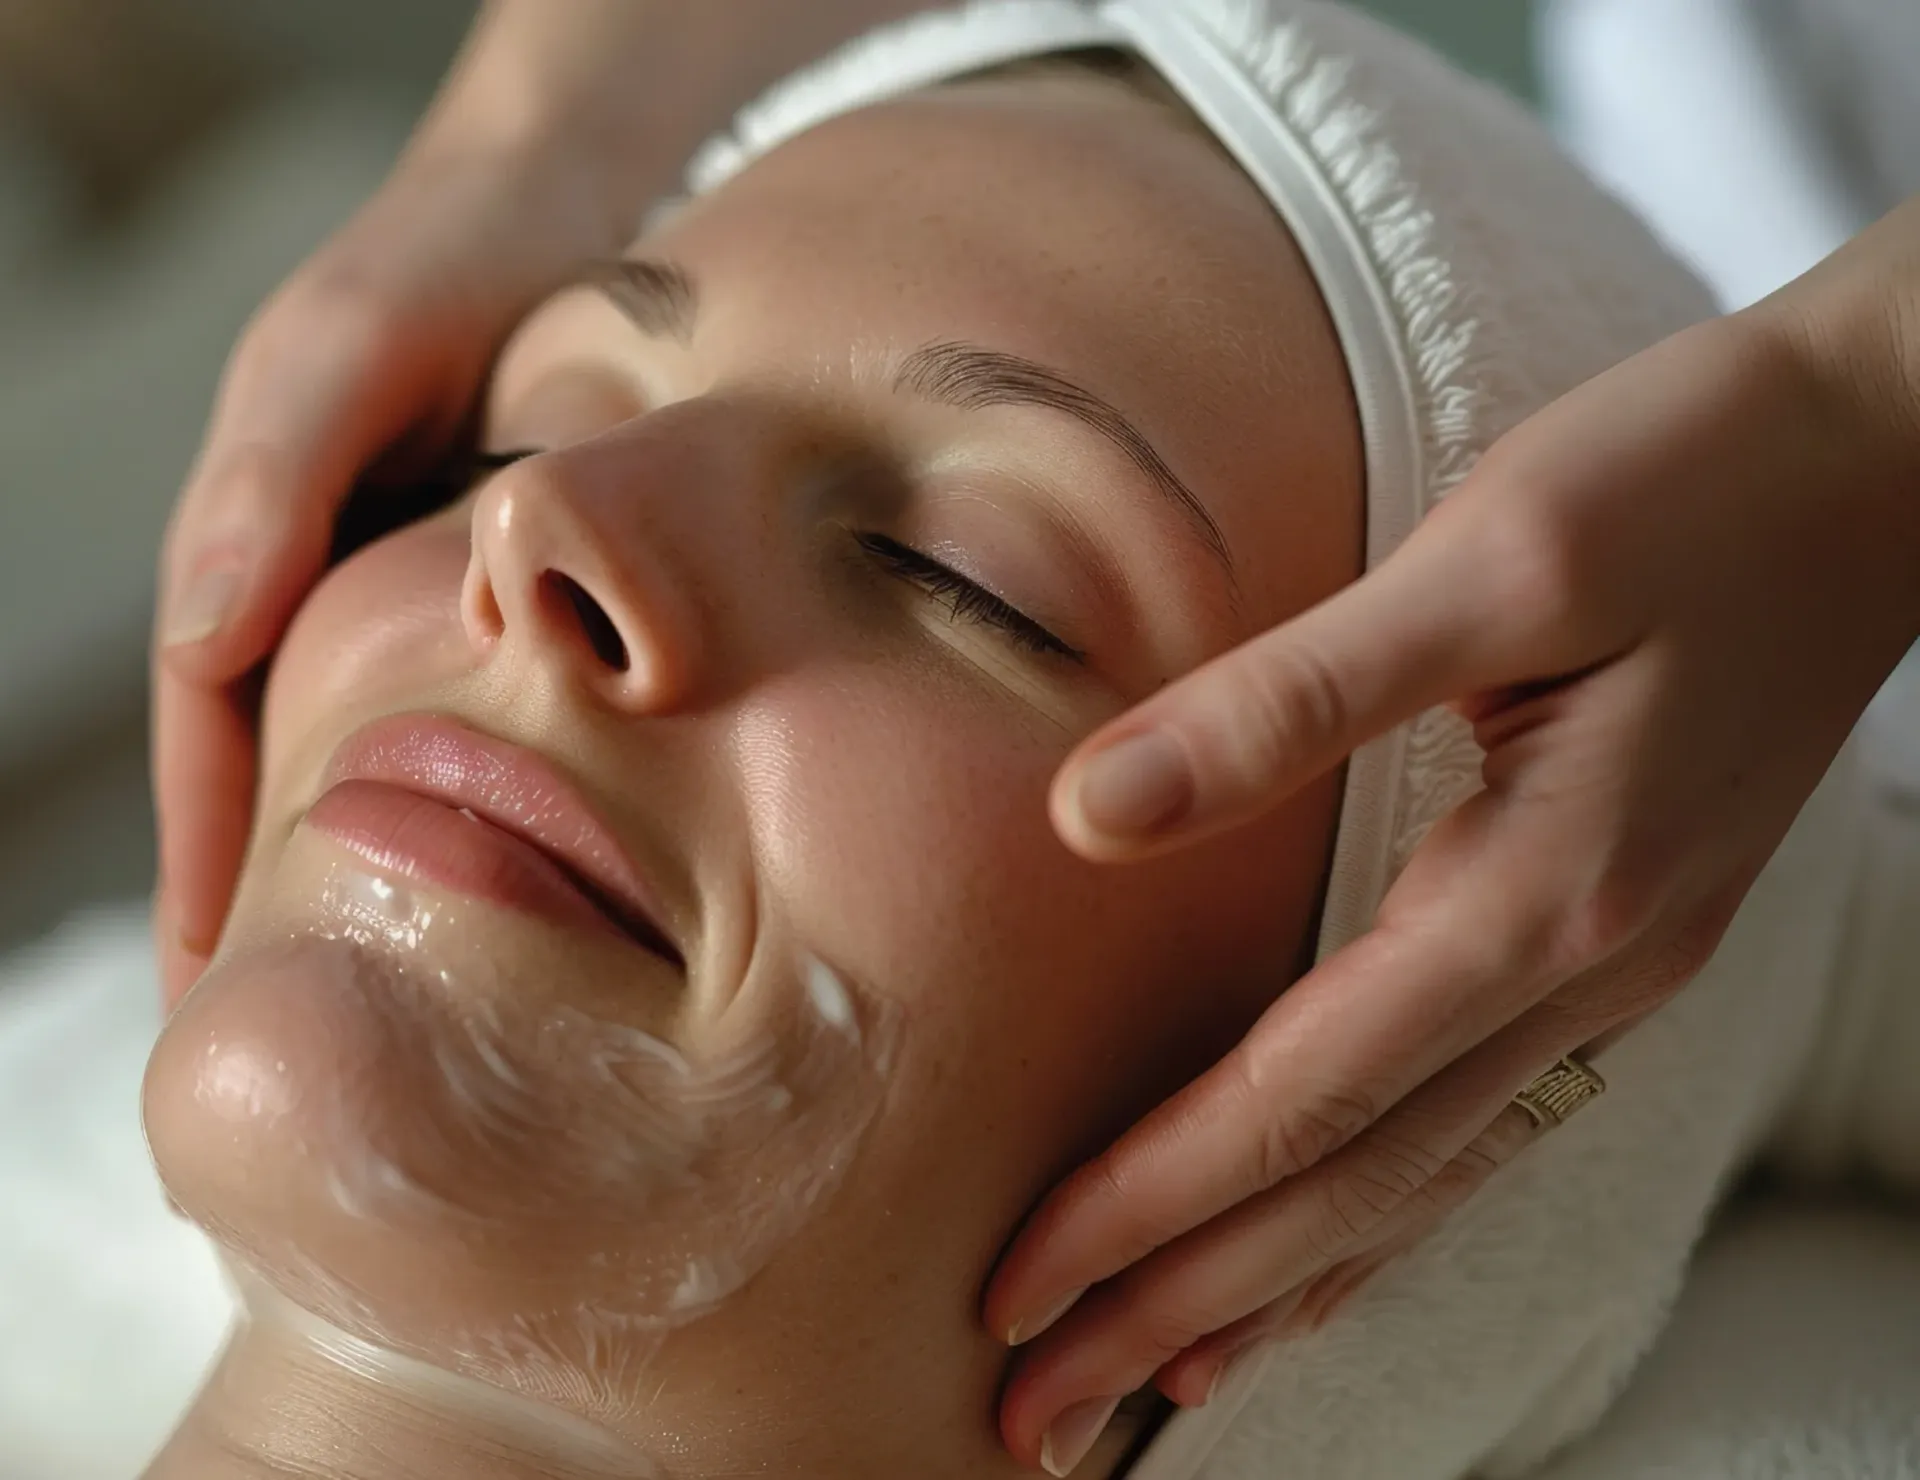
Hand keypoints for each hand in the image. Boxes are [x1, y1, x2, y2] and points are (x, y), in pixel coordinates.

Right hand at [149, 0, 943, 1009]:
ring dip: (370, 879)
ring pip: (373, 768)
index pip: (211, 745)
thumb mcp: (346, 354)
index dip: (205, 869)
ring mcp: (414, 606)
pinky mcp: (506, 602)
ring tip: (405, 1006)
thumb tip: (206, 630)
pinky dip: (474, 809)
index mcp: (262, 556)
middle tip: (299, 1043)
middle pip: (280, 782)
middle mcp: (326, 595)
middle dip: (277, 909)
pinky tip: (519, 882)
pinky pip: (470, 724)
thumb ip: (273, 478)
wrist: (563, 215)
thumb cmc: (444, 270)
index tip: (215, 992)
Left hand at [984, 196, 1919, 1470]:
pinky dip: (1378, 1219)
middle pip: (1352, 1189)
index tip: (1023, 1279)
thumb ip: (1288, 695)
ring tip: (1152, 1377)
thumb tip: (1090, 810)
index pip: (1304, 1095)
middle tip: (1039, 1404)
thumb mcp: (1487, 562)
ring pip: (1418, 1185)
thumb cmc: (1690, 484)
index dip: (1152, 1197)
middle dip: (1182, 1301)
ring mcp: (1610, 976)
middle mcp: (1583, 974)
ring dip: (1275, 1290)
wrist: (1883, 465)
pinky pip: (1475, 1127)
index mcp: (1540, 891)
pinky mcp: (1610, 943)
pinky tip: (1322, 1261)